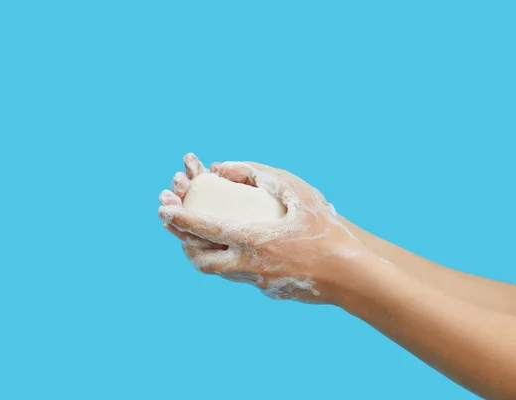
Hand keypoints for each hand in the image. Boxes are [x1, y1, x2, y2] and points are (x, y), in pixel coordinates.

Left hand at [159, 154, 369, 303]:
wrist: (352, 275)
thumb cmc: (326, 229)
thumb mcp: (297, 191)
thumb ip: (258, 174)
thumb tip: (221, 167)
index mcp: (254, 239)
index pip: (206, 228)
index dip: (181, 218)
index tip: (163, 209)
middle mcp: (249, 265)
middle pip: (200, 259)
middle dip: (183, 242)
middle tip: (176, 226)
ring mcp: (258, 282)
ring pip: (217, 272)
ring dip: (203, 254)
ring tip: (199, 236)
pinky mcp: (267, 290)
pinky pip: (238, 276)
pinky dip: (227, 261)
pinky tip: (235, 247)